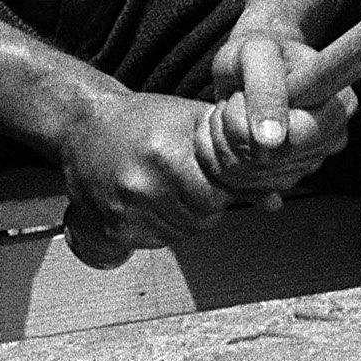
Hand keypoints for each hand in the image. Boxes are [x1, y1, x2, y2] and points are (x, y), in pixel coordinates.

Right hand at [52, 86, 232, 269]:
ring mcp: (125, 210)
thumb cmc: (147, 120)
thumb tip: (274, 201)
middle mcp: (143, 185)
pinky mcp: (113, 229)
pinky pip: (156, 241)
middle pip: (201, 217)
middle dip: (206, 202)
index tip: (215, 174)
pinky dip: (162, 226)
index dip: (223, 188)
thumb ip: (236, 160)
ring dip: (185, 216)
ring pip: (181, 232)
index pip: (217, 195)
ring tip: (170, 186)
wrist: (86, 126)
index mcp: (167, 154)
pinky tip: (153, 200)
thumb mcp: (195, 123)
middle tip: (192, 179)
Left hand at [200, 23, 354, 207]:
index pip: (313, 133)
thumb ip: (266, 90)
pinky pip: (236, 182)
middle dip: (239, 125)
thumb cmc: (258, 51)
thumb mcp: (258, 53)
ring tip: (229, 107)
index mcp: (339, 104)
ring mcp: (304, 164)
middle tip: (236, 96)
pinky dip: (218, 155)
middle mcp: (329, 139)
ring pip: (249, 172)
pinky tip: (223, 130)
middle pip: (274, 157)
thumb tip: (272, 141)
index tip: (270, 113)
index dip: (289, 128)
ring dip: (224, 137)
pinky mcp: (277, 180)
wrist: (247, 67)